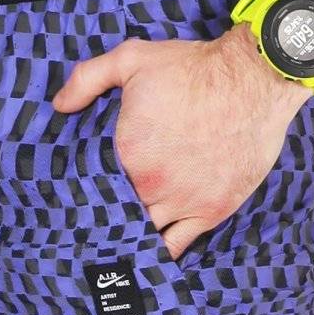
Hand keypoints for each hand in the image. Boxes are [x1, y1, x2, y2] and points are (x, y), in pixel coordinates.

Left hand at [54, 27, 306, 258]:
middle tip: (94, 225)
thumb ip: (88, 79)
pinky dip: (159, 253)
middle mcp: (151, 186)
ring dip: (131, 237)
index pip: (93, 187)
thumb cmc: (195, 68)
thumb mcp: (133, 59)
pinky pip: (177, 247)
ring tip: (117, 243)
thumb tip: (59, 105)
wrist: (254, 79)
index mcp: (126, 154)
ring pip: (144, 234)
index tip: (78, 198)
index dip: (86, 193)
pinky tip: (147, 256)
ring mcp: (181, 202)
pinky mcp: (209, 212)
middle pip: (117, 215)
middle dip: (107, 218)